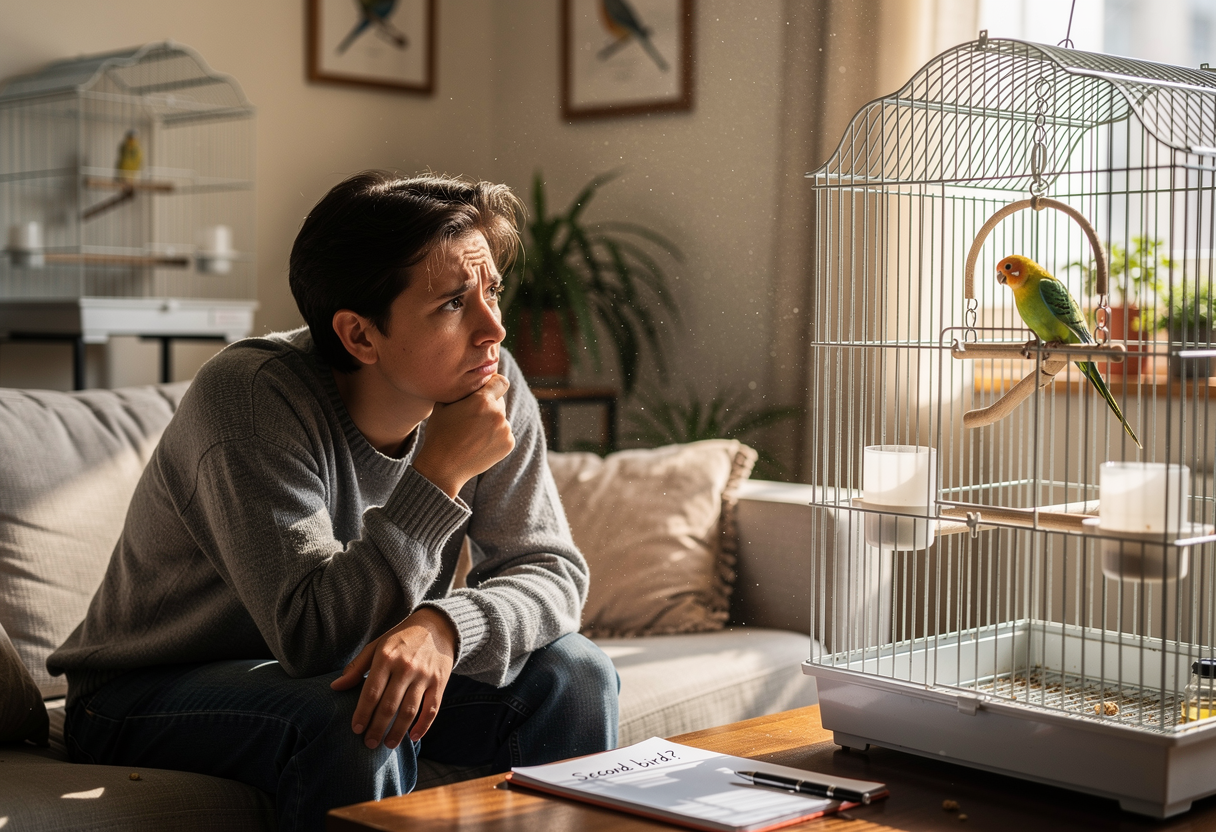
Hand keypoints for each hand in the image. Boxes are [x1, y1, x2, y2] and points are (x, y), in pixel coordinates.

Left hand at [329, 607, 456, 748]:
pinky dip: (423, 726)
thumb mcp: (376, 646)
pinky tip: (413, 737)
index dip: (362, 714)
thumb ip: (356, 667)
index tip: (355, 729)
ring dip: (398, 732)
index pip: (371, 692)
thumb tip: (335, 687)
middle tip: (369, 744)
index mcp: (386, 657)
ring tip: (388, 745)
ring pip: (409, 711)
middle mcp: (406, 667)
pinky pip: (432, 709)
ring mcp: (424, 675)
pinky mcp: (440, 682)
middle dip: (377, 728)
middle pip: (389, 706)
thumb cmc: (400, 639)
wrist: (436, 627)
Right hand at [412, 373, 514, 497]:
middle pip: (499, 401)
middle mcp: (498, 414)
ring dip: (491, 422)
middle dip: (489, 405)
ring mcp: (505, 430)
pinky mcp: (508, 444)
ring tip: (472, 434)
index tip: (486, 388)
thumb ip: (462, 389)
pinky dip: (495, 437)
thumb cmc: (440, 434)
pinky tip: (478, 443)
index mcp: (482, 400)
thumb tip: (471, 378)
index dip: (493, 383)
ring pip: (501, 419)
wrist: (444, 467)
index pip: (500, 381)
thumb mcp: (444, 405)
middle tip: (471, 418)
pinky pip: (504, 434)